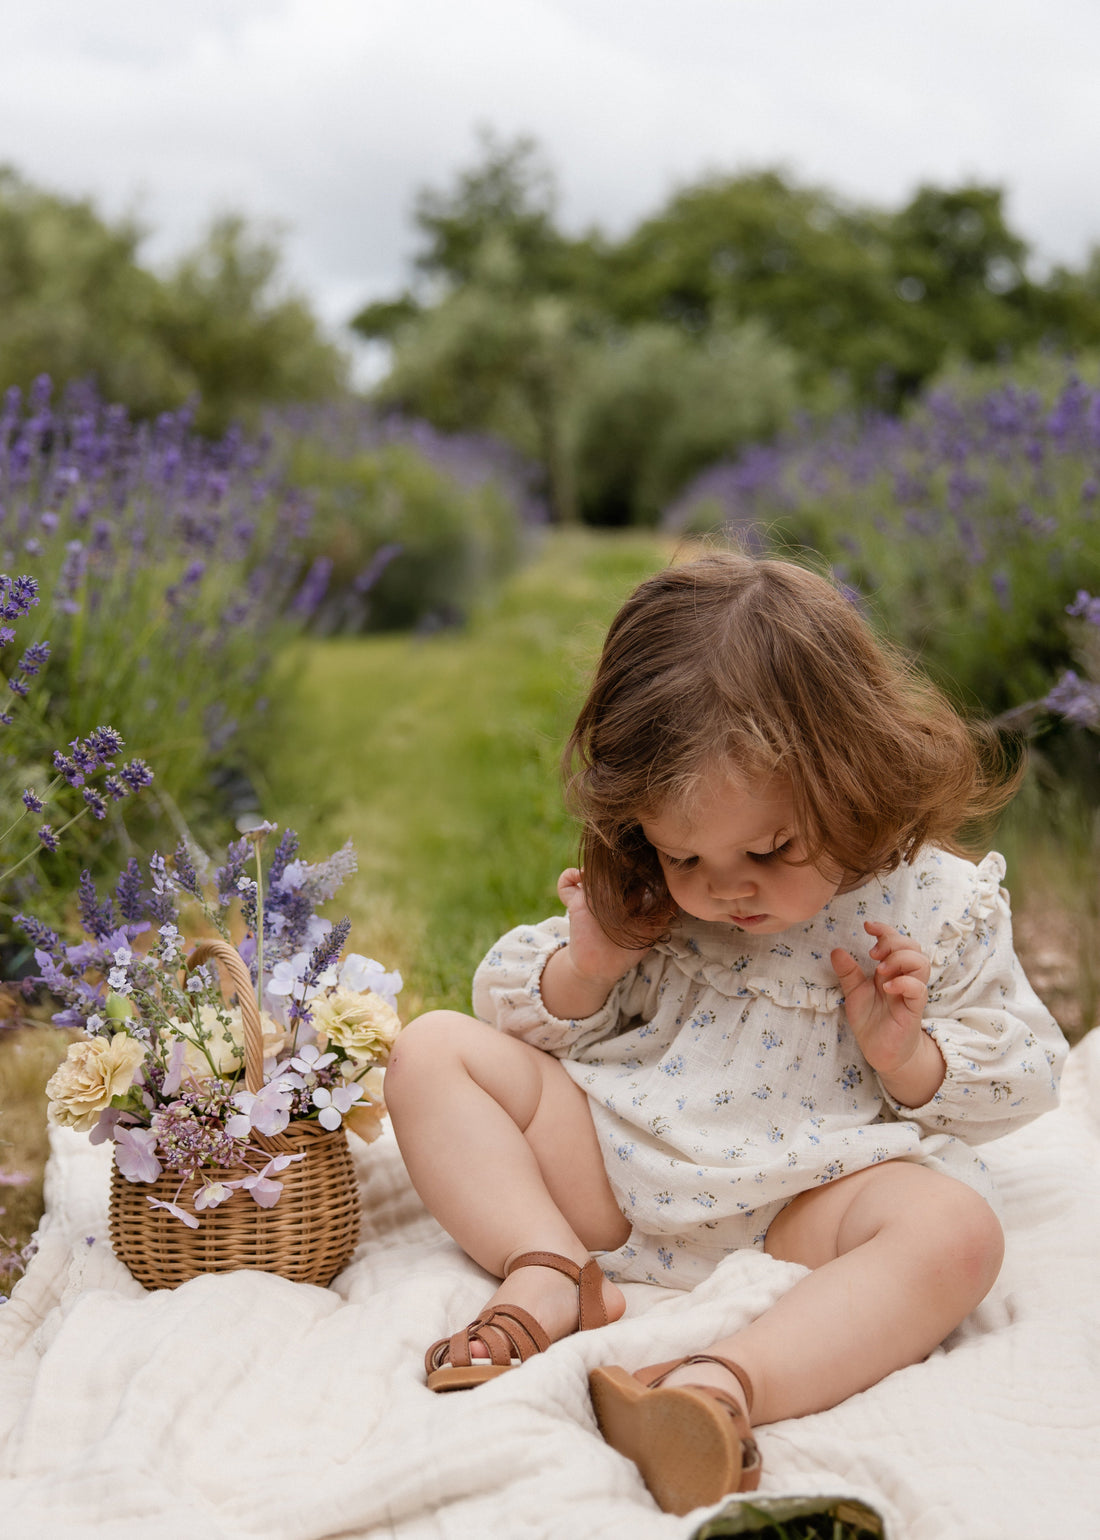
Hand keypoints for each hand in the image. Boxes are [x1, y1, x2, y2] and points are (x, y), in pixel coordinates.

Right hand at [540, 869, 656, 1021]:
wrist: (599, 968)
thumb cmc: (626, 951)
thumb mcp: (650, 933)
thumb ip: (663, 916)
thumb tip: (677, 899)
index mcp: (629, 899)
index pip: (635, 874)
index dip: (639, 867)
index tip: (643, 863)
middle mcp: (610, 894)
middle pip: (613, 867)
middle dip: (619, 862)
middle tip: (625, 860)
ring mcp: (592, 896)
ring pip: (592, 869)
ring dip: (596, 865)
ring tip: (602, 869)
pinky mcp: (575, 902)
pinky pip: (566, 883)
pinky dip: (569, 876)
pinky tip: (580, 878)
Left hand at [831, 921, 930, 1078]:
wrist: (881, 1051)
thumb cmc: (871, 1021)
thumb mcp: (854, 993)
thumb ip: (848, 973)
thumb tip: (836, 950)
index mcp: (890, 970)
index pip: (897, 941)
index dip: (884, 930)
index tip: (867, 926)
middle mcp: (904, 977)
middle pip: (913, 946)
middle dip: (893, 941)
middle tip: (873, 953)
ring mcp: (911, 992)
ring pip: (921, 963)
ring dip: (900, 959)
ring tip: (880, 970)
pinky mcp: (914, 1009)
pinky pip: (918, 989)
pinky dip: (904, 982)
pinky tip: (887, 987)